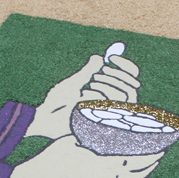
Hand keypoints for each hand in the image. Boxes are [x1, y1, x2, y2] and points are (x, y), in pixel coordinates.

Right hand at [0, 135, 163, 177]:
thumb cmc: (53, 156)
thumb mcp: (76, 139)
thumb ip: (96, 137)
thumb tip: (110, 130)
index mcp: (106, 163)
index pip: (138, 158)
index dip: (152, 152)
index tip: (160, 144)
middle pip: (139, 173)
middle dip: (151, 163)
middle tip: (157, 154)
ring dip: (143, 177)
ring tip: (148, 170)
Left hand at [25, 54, 140, 139]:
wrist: (46, 116)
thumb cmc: (57, 101)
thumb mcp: (74, 82)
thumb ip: (88, 71)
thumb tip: (100, 57)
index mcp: (104, 95)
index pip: (129, 81)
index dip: (126, 67)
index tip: (111, 57)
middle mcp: (108, 105)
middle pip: (133, 87)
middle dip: (120, 73)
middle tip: (103, 68)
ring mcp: (106, 114)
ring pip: (126, 94)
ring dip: (111, 82)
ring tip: (90, 82)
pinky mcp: (102, 120)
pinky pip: (114, 103)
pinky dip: (101, 92)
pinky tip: (84, 93)